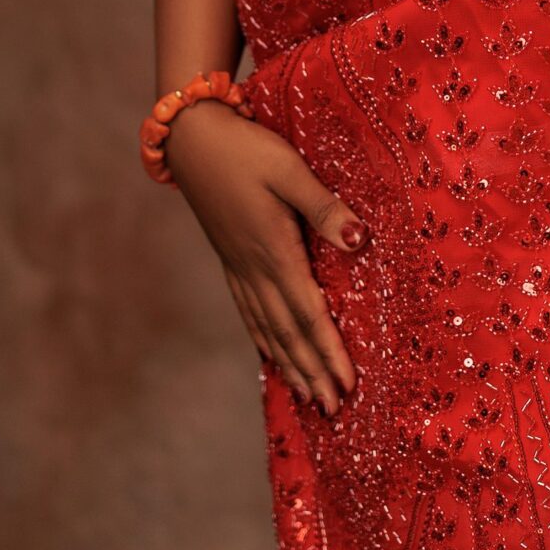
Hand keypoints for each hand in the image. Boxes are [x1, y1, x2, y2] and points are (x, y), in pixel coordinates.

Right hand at [164, 99, 365, 414]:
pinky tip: (271, 354)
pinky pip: (249, 312)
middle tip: (334, 410)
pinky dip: (264, 340)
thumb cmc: (246, 148)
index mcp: (273, 251)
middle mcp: (254, 269)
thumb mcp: (289, 170)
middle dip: (313, 373)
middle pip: (288, 333)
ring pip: (268, 328)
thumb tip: (358, 241)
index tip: (347, 386)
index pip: (308, 315)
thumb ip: (324, 207)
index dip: (329, 352)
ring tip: (309, 397)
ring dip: (290, 364)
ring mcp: (238, 267)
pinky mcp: (230, 259)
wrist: (191, 139)